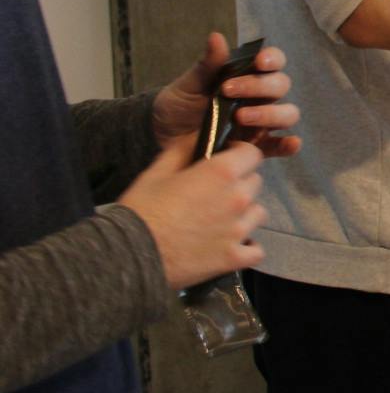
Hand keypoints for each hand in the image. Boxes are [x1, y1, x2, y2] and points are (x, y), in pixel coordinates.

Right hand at [118, 136, 267, 289]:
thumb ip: (184, 149)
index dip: (240, 154)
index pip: (252, 154)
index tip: (227, 160)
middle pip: (255, 182)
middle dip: (239, 183)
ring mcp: (239, 230)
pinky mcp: (234, 258)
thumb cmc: (141, 210)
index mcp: (221, 173)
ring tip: (220, 220)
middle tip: (215, 192)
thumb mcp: (157, 172)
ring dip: (244, 213)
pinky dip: (247, 247)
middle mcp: (238, 199)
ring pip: (258, 213)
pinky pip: (256, 250)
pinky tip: (231, 244)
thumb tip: (201, 135)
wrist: (128, 255)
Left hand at [152, 32, 301, 158]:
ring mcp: (261, 123)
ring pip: (287, 113)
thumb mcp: (188, 84)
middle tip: (227, 91)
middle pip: (281, 86)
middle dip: (259, 86)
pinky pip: (279, 146)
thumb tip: (216, 37)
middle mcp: (260, 97)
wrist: (162, 138)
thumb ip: (207, 65)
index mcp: (248, 76)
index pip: (273, 62)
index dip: (273, 59)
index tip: (259, 61)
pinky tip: (291, 144)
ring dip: (270, 113)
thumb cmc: (180, 105)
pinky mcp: (256, 147)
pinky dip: (289, 145)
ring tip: (240, 117)